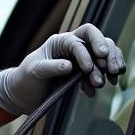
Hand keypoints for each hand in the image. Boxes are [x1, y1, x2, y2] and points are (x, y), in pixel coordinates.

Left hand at [0, 23, 125, 116]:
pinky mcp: (83, 73)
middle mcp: (72, 47)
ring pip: (103, 55)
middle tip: (111, 70)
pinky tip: (92, 91)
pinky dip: (104, 78)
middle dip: (108, 53)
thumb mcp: (34, 72)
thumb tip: (69, 66)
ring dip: (109, 67)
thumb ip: (50, 67)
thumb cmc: (25, 79)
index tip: (88, 69)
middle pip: (97, 40)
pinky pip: (100, 70)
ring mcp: (79, 59)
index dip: (86, 52)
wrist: (23, 95)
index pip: (80, 39)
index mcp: (59, 42)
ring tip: (108, 82)